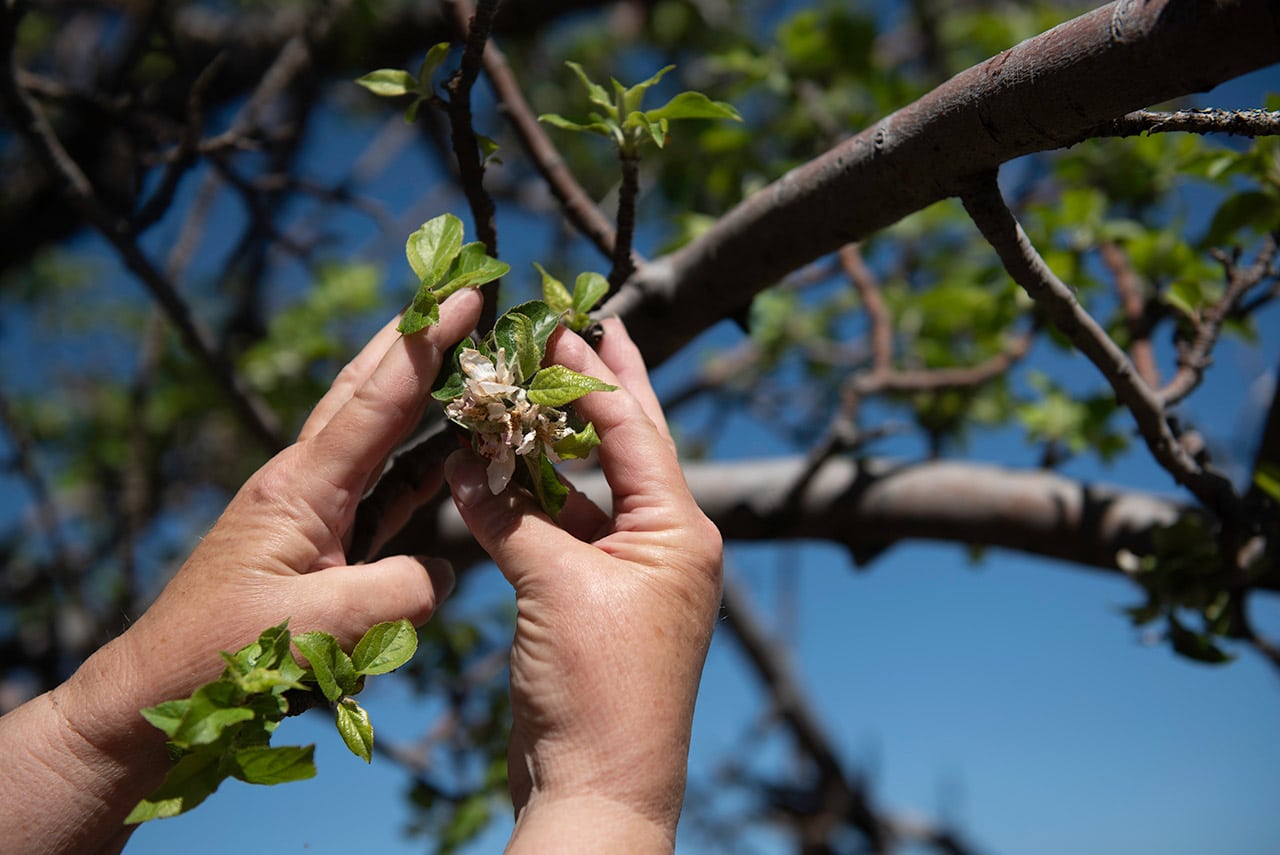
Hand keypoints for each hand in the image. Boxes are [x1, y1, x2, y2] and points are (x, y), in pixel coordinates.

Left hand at [0, 288, 481, 853]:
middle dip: (415, 340)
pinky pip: (380, 487)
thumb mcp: (323, 627)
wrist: (155, 689)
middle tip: (462, 296)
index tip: (465, 295)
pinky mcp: (317, 540)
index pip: (378, 400)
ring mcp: (309, 509)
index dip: (425, 345)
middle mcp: (303, 481)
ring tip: (467, 361)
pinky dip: (418, 462)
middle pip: (367, 391)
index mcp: (301, 487)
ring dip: (420, 394)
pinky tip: (447, 454)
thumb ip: (400, 590)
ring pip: (375, 434)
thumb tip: (440, 569)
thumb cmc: (226, 656)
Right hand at [444, 318, 723, 850]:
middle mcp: (665, 543)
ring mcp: (631, 575)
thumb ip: (510, 518)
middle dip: (603, 389)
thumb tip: (465, 466)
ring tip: (522, 391)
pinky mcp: (594, 602)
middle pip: (628, 445)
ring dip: (551, 449)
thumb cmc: (599, 688)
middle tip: (584, 327)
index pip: (634, 429)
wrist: (599, 787)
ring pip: (587, 490)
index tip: (566, 325)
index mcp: (680, 530)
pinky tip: (492, 475)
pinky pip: (563, 534)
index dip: (596, 376)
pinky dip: (528, 505)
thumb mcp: (556, 587)